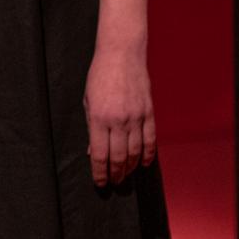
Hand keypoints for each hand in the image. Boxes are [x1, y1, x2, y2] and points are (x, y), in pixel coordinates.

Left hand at [84, 40, 156, 186]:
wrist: (121, 55)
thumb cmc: (100, 77)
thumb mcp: (88, 102)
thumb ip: (92, 128)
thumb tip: (93, 152)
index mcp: (98, 118)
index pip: (100, 155)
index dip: (100, 173)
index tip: (100, 183)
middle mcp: (118, 120)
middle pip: (118, 157)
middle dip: (115, 174)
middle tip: (114, 183)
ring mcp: (136, 117)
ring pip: (135, 152)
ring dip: (130, 168)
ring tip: (126, 176)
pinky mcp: (149, 113)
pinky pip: (150, 140)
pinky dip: (147, 155)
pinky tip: (143, 163)